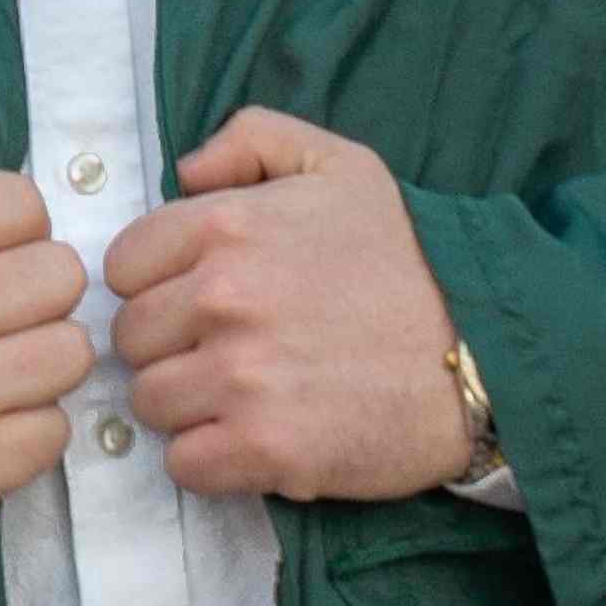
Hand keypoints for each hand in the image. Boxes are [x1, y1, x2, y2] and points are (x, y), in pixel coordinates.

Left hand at [103, 105, 473, 503]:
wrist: (482, 351)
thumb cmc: (408, 256)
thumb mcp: (337, 163)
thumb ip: (249, 139)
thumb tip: (183, 171)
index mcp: (225, 226)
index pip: (123, 266)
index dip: (154, 284)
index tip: (193, 299)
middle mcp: (222, 299)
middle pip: (131, 338)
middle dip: (167, 346)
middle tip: (221, 351)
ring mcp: (241, 378)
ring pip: (151, 403)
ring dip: (186, 405)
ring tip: (240, 397)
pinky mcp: (265, 450)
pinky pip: (185, 466)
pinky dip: (210, 461)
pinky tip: (251, 440)